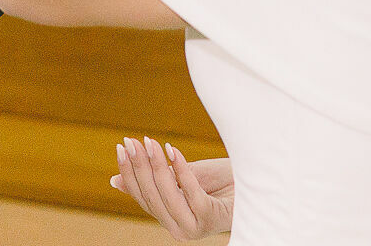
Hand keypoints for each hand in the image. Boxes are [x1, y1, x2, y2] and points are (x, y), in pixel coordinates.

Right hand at [111, 136, 232, 239]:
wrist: (256, 185)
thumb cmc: (220, 183)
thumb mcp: (182, 177)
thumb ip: (155, 180)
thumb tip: (114, 181)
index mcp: (169, 220)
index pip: (142, 197)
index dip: (129, 173)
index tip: (121, 147)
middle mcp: (178, 229)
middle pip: (151, 196)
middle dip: (139, 167)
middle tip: (131, 141)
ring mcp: (194, 226)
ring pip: (167, 194)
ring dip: (156, 166)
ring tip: (149, 141)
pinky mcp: (209, 218)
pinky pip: (189, 192)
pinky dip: (180, 169)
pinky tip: (171, 149)